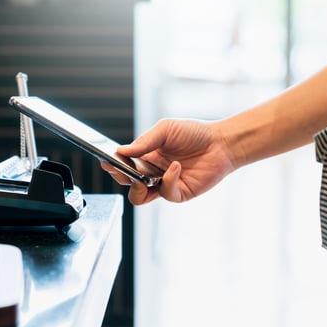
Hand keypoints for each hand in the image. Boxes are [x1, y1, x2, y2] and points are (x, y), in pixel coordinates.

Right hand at [101, 118, 235, 204]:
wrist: (221, 143)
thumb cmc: (194, 133)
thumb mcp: (166, 129)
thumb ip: (144, 141)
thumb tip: (122, 151)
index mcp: (146, 156)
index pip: (123, 165)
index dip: (112, 166)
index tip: (106, 161)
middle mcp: (152, 172)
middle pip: (127, 183)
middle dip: (121, 177)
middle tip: (122, 169)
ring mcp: (165, 184)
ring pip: (140, 196)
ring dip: (138, 187)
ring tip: (142, 175)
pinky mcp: (179, 193)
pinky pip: (165, 193)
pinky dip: (168, 180)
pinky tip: (175, 166)